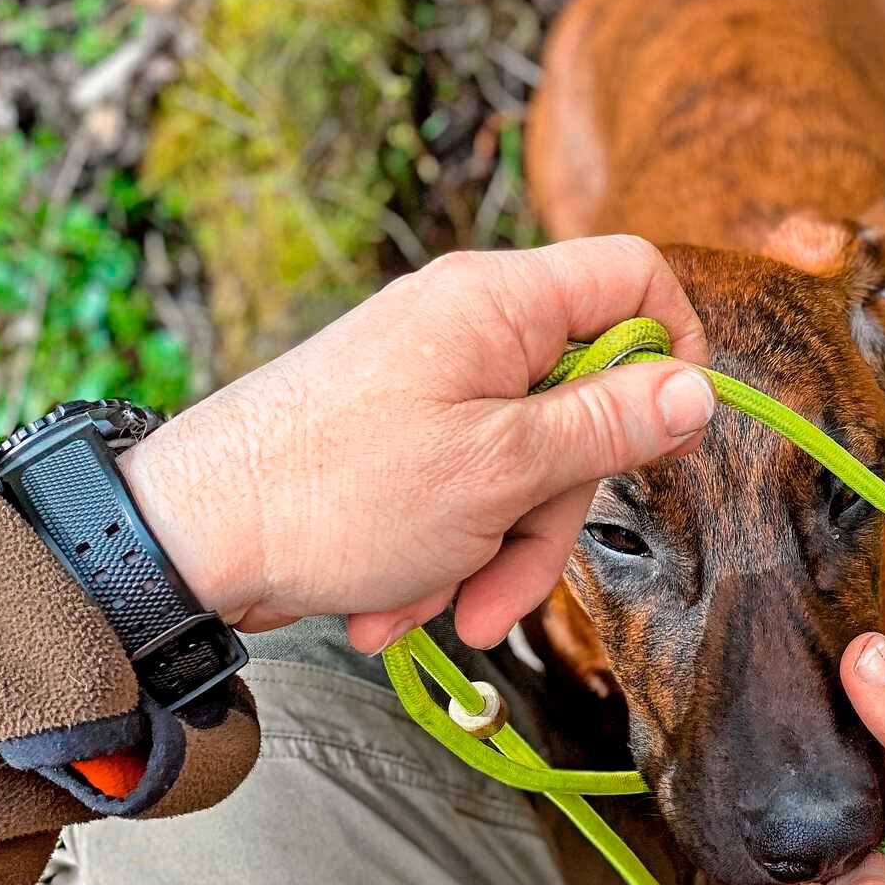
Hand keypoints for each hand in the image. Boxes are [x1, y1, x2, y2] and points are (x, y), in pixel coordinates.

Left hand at [117, 237, 712, 653]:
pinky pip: (467, 489)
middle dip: (553, 510)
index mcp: (498, 303)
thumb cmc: (336, 494)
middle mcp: (469, 327)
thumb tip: (699, 389)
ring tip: (438, 610)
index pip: (634, 275)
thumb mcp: (498, 471)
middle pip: (584, 400)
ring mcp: (433, 382)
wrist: (186, 540)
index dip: (672, 349)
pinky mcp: (403, 435)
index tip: (665, 437)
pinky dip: (445, 554)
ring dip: (494, 554)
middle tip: (508, 578)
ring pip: (526, 463)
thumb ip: (607, 426)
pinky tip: (395, 604)